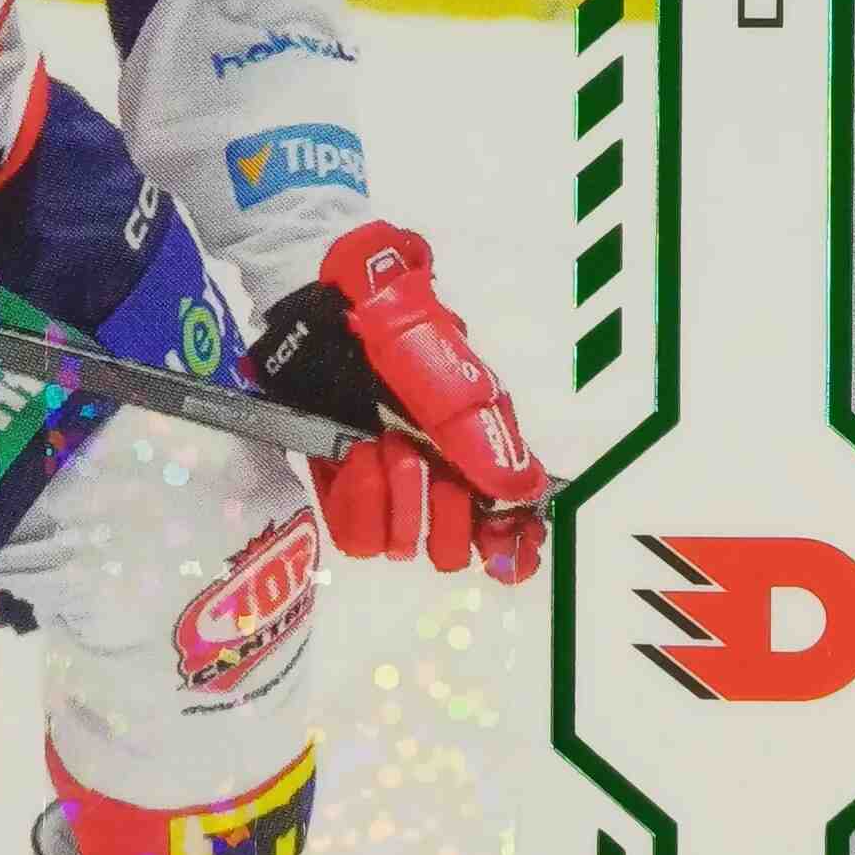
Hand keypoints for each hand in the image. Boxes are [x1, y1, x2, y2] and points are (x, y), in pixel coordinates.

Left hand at [244, 220, 549, 582]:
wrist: (328, 306)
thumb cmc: (398, 330)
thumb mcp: (448, 376)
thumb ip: (482, 434)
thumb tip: (526, 492)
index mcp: (481, 448)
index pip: (508, 523)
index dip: (506, 546)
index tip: (493, 546)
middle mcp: (440, 474)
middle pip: (451, 549)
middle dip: (437, 511)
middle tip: (421, 458)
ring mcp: (390, 484)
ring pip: (400, 544)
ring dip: (391, 495)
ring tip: (379, 443)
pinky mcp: (344, 488)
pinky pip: (355, 535)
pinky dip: (354, 497)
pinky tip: (353, 454)